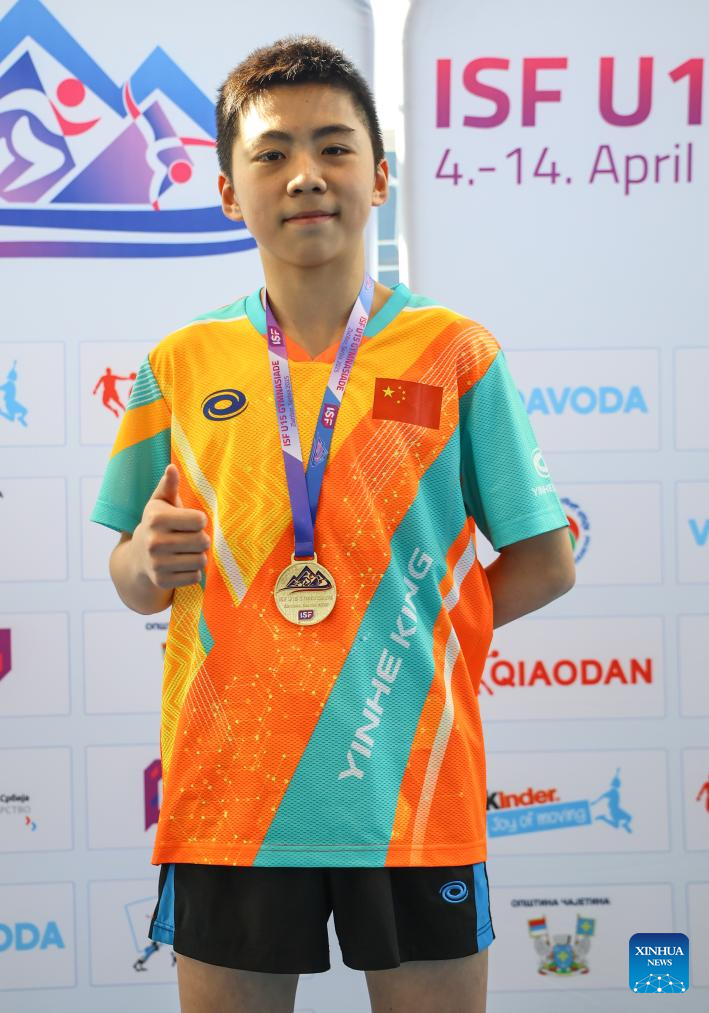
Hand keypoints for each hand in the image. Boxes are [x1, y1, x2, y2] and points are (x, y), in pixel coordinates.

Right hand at [133, 464, 209, 588]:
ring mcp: (157, 564)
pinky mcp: (162, 581)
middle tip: (191, 538)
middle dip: (202, 539)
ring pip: (201, 560)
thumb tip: (172, 467)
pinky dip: (193, 572)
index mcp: (156, 518)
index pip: (200, 520)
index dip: (199, 521)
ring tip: (187, 551)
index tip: (190, 522)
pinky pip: (195, 577)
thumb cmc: (156, 525)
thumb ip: (168, 485)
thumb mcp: (159, 503)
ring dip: (199, 556)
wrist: (137, 558)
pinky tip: (181, 565)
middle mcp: (154, 542)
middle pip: (203, 541)